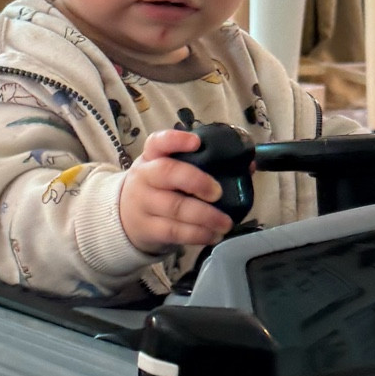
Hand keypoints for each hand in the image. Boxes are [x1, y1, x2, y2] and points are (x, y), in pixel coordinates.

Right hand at [119, 129, 235, 254]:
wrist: (125, 218)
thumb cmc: (159, 189)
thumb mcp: (171, 171)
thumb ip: (205, 166)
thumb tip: (249, 165)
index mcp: (152, 157)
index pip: (158, 142)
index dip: (176, 140)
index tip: (196, 142)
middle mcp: (145, 177)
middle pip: (167, 173)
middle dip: (196, 181)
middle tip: (218, 192)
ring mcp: (144, 204)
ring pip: (175, 208)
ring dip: (205, 216)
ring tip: (225, 223)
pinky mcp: (148, 229)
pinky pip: (175, 232)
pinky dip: (198, 235)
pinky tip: (213, 236)